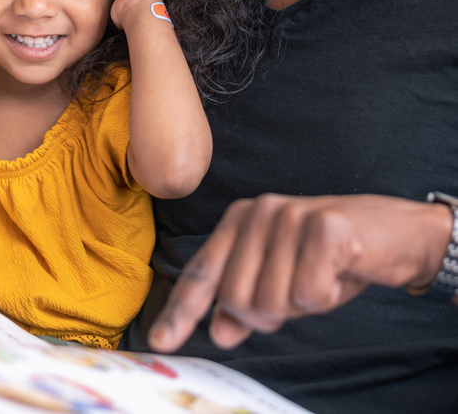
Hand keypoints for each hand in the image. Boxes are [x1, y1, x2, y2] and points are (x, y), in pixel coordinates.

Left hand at [148, 193, 452, 352]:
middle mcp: (257, 212)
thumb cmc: (332, 257)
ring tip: (322, 276)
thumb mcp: (284, 281)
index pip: (203, 273)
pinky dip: (328, 295)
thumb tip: (219, 330)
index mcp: (239, 221)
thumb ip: (247, 303)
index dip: (181, 311)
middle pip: (237, 299)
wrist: (395, 231)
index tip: (159, 342)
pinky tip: (341, 271)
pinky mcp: (323, 224)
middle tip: (301, 290)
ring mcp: (288, 214)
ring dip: (302, 305)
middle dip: (269, 314)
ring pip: (271, 302)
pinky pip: (309, 294)